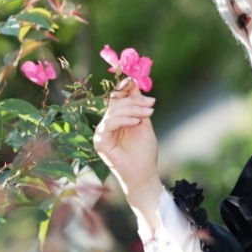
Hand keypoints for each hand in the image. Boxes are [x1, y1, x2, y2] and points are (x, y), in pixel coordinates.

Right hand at [93, 79, 159, 197]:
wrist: (145, 172)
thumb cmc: (144, 150)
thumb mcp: (144, 121)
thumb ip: (138, 103)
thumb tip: (133, 81)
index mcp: (116, 118)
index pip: (116, 98)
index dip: (123, 87)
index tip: (133, 79)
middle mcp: (106, 124)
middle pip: (116, 103)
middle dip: (134, 100)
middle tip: (151, 103)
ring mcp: (101, 133)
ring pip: (114, 112)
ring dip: (133, 110)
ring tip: (148, 113)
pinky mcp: (100, 142)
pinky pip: (109, 124)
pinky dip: (124, 120)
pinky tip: (137, 122)